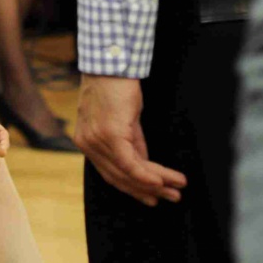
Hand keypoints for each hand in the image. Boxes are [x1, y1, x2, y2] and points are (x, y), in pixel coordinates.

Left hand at [74, 74, 185, 205]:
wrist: (111, 64)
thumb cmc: (116, 87)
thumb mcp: (123, 120)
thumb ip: (131, 144)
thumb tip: (145, 165)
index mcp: (86, 141)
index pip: (111, 174)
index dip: (133, 189)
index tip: (151, 198)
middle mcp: (87, 144)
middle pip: (119, 178)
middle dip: (146, 191)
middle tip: (170, 198)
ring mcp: (97, 140)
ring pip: (128, 173)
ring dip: (156, 184)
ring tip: (176, 191)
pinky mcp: (110, 135)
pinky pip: (130, 164)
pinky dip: (147, 175)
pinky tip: (163, 182)